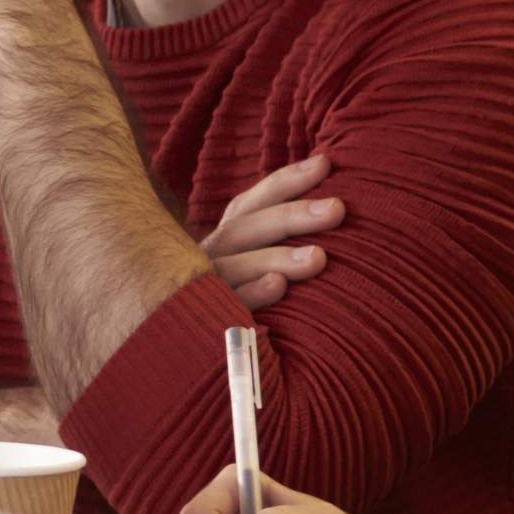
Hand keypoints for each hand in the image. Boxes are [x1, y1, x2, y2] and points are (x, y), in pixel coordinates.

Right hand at [202, 152, 342, 311]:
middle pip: (247, 229)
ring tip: (319, 257)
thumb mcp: (248, 265)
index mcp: (224, 240)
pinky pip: (226, 306)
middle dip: (292, 215)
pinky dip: (251, 294)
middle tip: (337, 209)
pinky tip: (278, 287)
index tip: (326, 164)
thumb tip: (331, 204)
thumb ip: (275, 241)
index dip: (287, 182)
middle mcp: (209, 257)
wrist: (176, 349)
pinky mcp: (203, 322)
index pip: (253, 203)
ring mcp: (201, 289)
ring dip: (277, 256)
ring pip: (236, 264)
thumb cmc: (235, 304)